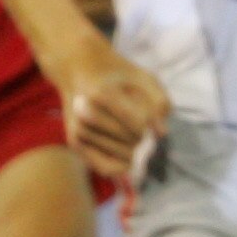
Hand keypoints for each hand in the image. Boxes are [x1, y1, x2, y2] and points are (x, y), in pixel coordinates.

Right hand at [55, 41, 167, 179]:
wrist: (79, 69)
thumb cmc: (117, 74)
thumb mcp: (143, 77)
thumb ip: (159, 101)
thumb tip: (161, 134)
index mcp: (102, 94)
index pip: (139, 124)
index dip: (152, 128)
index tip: (154, 125)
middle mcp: (86, 113)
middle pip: (131, 140)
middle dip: (144, 139)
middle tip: (146, 133)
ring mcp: (78, 129)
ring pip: (121, 155)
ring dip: (135, 151)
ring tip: (134, 137)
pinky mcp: (75, 142)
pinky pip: (105, 167)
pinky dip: (122, 167)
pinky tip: (130, 160)